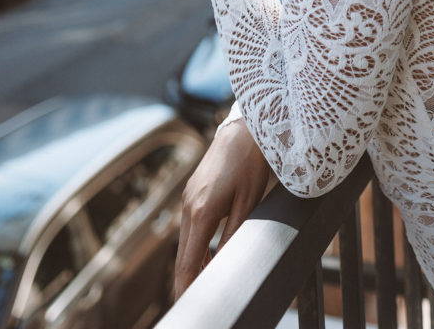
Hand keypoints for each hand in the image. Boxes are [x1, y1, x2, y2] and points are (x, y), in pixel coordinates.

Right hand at [173, 118, 273, 300]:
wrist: (243, 129)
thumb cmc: (250, 164)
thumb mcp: (248, 204)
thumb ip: (233, 236)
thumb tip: (224, 265)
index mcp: (202, 211)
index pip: (189, 262)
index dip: (188, 287)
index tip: (192, 304)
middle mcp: (188, 206)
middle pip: (182, 256)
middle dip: (188, 281)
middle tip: (197, 300)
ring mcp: (187, 198)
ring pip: (184, 243)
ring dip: (192, 264)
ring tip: (203, 285)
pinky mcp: (192, 193)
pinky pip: (189, 228)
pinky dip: (194, 247)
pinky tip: (206, 256)